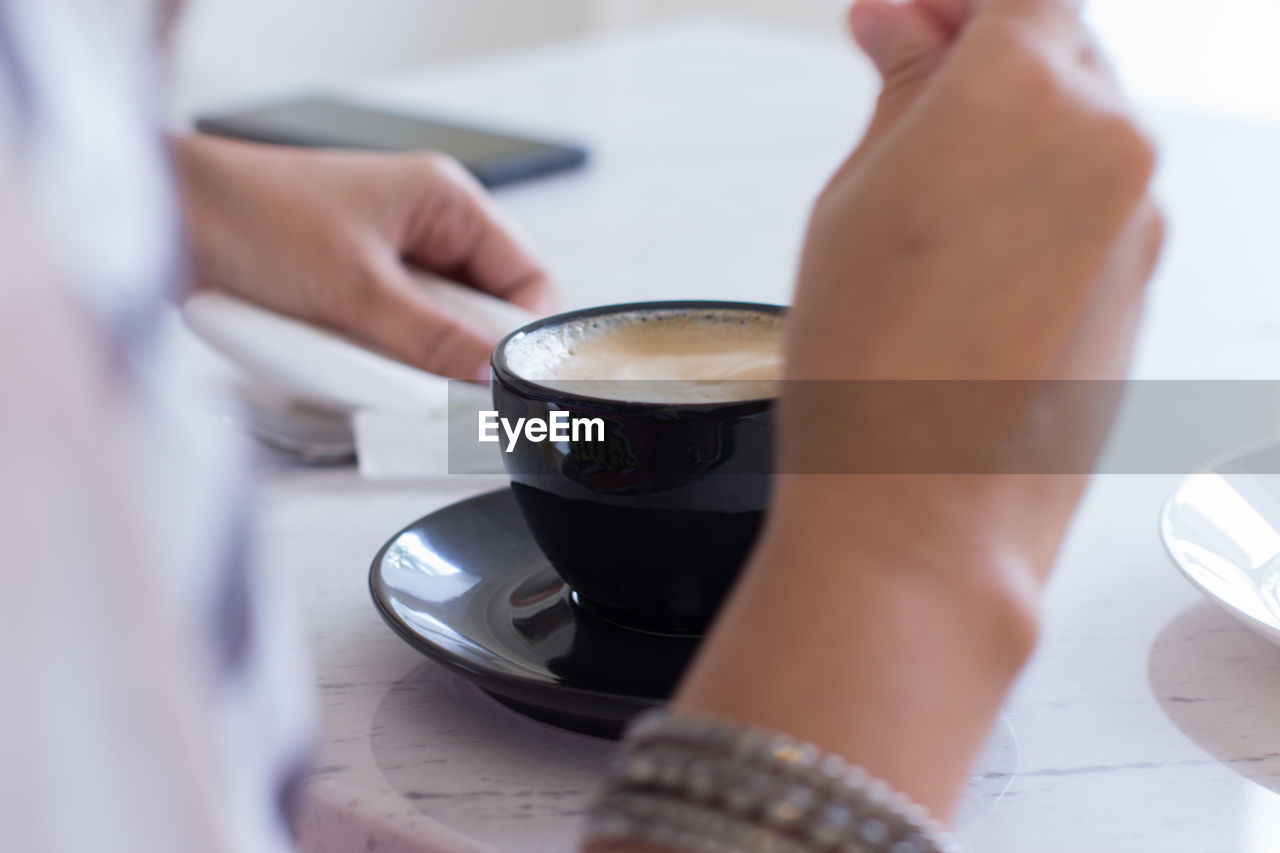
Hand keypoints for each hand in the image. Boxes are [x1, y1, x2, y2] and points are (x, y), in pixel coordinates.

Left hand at [175, 136, 554, 380]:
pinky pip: (393, 340)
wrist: (167, 217)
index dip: (522, 333)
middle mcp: (424, 229)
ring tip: (387, 375)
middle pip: (481, 312)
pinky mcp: (353, 293)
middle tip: (443, 390)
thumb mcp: (354, 287)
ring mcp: (388, 263)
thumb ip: (428, 338)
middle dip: (460, 353)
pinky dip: (380, 362)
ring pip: (436, 332)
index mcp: (444, 202)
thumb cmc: (251, 214)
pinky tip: (357, 369)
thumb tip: (486, 376)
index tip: (503, 380)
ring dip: (415, 361)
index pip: (526, 277)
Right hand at [672, 0, 1162, 824]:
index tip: (899, 19)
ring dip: (1009, 127)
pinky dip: (1038, 195)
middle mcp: (1110, 138)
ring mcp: (1141, 216)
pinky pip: (1094, 199)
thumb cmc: (873, 372)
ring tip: (922, 191)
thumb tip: (904, 30)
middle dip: (976, 50)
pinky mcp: (1143, 281)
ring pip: (1080, 123)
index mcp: (1027, 88)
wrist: (927, 511)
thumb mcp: (853, 198)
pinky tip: (968, 251)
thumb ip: (899, 92)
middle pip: (1056, 43)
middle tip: (896, 82)